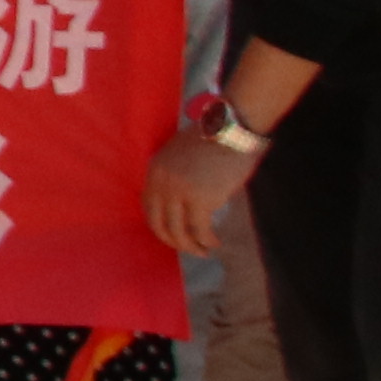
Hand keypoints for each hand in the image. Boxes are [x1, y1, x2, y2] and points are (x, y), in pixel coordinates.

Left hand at [141, 121, 263, 253]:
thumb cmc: (214, 140)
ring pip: (178, 231)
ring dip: (191, 246)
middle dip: (173, 241)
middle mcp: (161, 181)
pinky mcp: (200, 199)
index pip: (148, 206)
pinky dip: (206, 240)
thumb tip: (178, 203)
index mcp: (154, 168)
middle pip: (159, 223)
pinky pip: (200, 230)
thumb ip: (174, 174)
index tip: (172, 234)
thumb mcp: (181, 154)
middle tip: (188, 249)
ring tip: (204, 251)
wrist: (232, 130)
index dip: (160, 224)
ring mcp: (179, 191)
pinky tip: (214, 243)